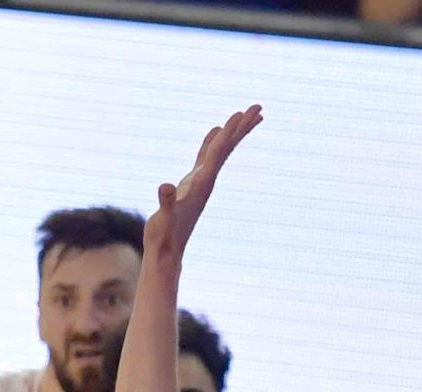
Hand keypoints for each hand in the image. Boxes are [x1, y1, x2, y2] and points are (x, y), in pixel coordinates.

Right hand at [144, 105, 262, 265]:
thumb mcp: (163, 219)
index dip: (228, 132)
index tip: (241, 113)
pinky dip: (212, 142)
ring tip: (245, 115)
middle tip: (258, 107)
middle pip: (227, 148)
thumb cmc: (164, 237)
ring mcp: (200, 182)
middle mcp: (205, 181)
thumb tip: (165, 188)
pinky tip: (216, 132)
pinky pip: (206, 157)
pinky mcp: (192, 185)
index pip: (218, 153)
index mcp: (201, 184)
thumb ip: (165, 203)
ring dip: (233, 133)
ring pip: (220, 151)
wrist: (167, 253)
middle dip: (242, 127)